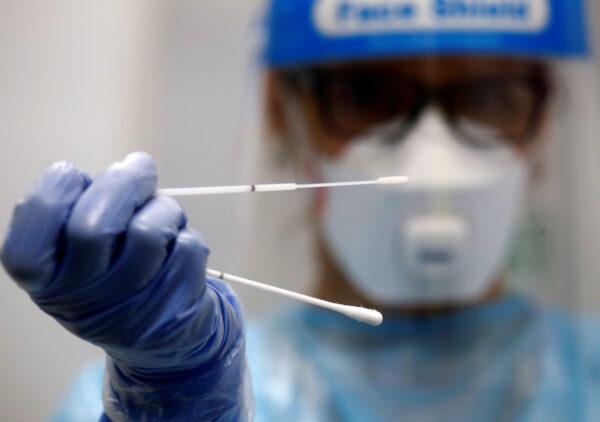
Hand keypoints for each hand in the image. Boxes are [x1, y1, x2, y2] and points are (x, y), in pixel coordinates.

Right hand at [1, 152, 248, 420]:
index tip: (76, 177)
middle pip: (93, 226)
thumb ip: (85, 209)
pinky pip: (188, 246)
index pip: (36, 219)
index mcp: (44, 279)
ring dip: (163, 208)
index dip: (59, 185)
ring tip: (163, 214)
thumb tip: (131, 168)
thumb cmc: (111, 277)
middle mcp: (79, 298)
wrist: (157, 338)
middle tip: (138, 167)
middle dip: (123, 182)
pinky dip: (186, 235)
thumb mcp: (77, 253)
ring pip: (149, 232)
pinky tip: (177, 247)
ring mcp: (129, 307)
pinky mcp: (175, 304)